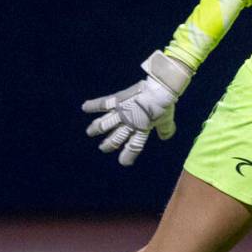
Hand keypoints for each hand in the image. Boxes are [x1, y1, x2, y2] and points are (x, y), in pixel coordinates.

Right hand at [83, 51, 192, 165]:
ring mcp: (122, 112)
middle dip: (108, 145)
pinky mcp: (118, 100)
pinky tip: (84, 107)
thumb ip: (166, 130)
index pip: (134, 146)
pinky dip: (93, 105)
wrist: (159, 89)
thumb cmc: (165, 104)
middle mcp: (129, 123)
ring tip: (89, 132)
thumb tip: (165, 137)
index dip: (128, 156)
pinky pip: (103, 104)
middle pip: (115, 138)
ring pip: (105, 124)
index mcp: (142, 129)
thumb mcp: (167, 120)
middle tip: (102, 148)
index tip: (123, 162)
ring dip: (96, 129)